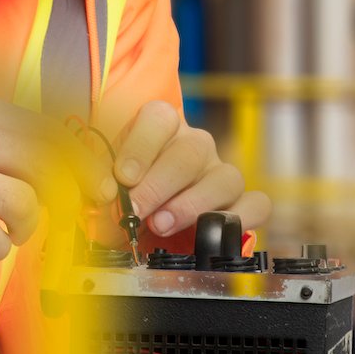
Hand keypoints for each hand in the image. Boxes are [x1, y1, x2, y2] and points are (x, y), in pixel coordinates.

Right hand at [0, 95, 101, 264]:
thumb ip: (19, 148)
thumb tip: (88, 171)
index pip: (51, 130)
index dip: (85, 163)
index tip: (99, 187)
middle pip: (45, 163)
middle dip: (66, 196)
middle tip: (61, 214)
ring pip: (22, 201)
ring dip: (28, 226)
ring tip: (13, 229)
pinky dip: (0, 249)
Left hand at [102, 100, 269, 244]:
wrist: (143, 235)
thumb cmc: (121, 204)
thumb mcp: (102, 190)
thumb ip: (98, 185)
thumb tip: (103, 192)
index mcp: (161, 131)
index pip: (160, 117)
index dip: (140, 144)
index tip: (121, 177)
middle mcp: (196, 148)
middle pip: (192, 150)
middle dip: (160, 183)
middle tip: (136, 209)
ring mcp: (221, 175)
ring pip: (227, 177)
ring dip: (193, 204)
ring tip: (162, 225)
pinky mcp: (242, 205)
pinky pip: (257, 204)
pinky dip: (240, 220)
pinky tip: (208, 236)